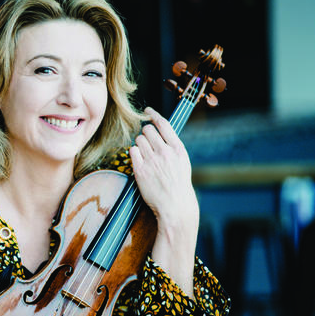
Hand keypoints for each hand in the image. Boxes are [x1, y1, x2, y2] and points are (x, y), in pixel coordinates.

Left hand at [129, 107, 198, 230]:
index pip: (163, 124)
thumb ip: (172, 146)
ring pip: (138, 139)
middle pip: (147, 130)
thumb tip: (160, 131)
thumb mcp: (182, 161)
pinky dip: (134, 154)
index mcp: (178, 148)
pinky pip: (132, 151)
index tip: (147, 111)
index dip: (153, 114)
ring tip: (146, 156)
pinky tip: (140, 162)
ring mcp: (152, 161)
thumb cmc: (178, 183)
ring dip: (140, 144)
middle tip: (148, 143)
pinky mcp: (140, 170)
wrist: (174, 205)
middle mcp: (165, 152)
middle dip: (145, 133)